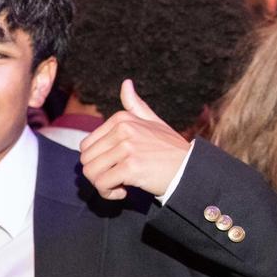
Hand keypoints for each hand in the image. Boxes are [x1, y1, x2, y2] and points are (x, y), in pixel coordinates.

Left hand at [78, 79, 190, 201]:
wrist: (190, 168)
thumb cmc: (170, 149)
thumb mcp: (153, 122)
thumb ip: (135, 105)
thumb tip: (126, 83)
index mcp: (122, 118)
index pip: (86, 146)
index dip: (96, 161)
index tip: (114, 167)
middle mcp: (123, 129)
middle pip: (86, 160)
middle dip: (97, 174)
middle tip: (115, 178)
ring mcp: (127, 148)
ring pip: (91, 173)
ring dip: (102, 185)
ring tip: (119, 185)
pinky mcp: (130, 167)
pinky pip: (103, 184)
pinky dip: (109, 193)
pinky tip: (124, 192)